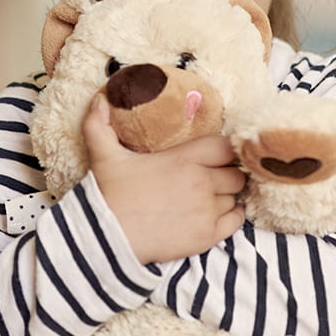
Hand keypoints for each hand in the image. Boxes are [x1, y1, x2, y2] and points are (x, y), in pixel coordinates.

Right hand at [83, 94, 246, 263]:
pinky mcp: (207, 235)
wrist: (107, 237)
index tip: (215, 155)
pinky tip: (218, 214)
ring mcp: (207, 211)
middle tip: (211, 177)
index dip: (223, 150)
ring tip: (209, 197)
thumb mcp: (103, 155)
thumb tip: (99, 99)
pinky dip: (232, 217)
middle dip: (226, 174)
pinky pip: (236, 222)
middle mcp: (202, 183)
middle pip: (235, 174)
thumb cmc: (108, 195)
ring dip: (226, 196)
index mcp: (184, 159)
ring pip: (234, 197)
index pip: (224, 147)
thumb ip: (99, 124)